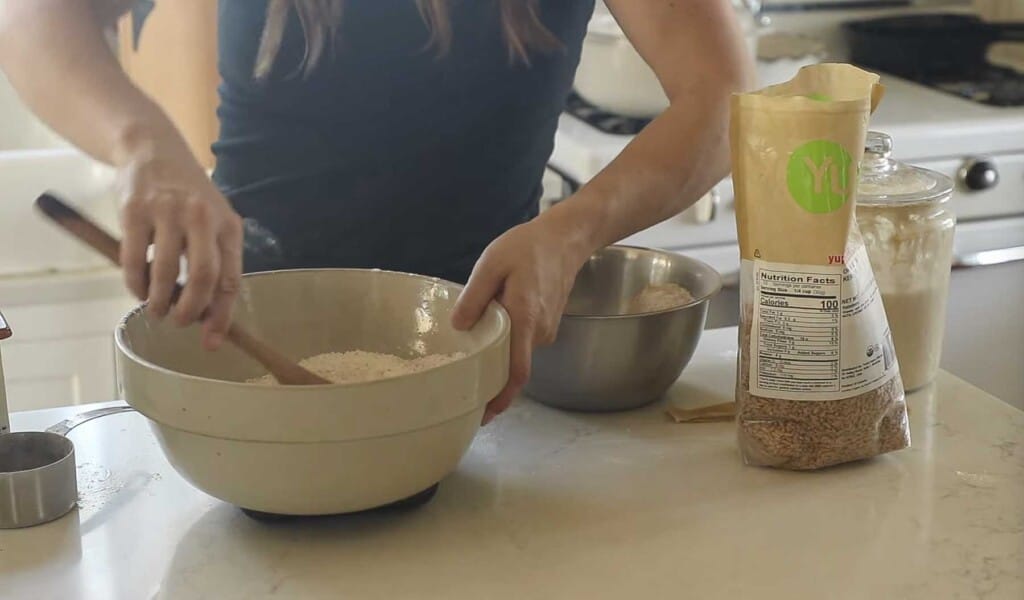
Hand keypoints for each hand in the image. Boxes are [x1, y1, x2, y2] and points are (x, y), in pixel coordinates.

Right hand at [118, 147, 243, 349]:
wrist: (153, 148)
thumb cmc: (187, 195)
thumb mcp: (212, 221)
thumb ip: (214, 260)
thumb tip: (210, 315)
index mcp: (228, 226)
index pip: (230, 280)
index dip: (221, 315)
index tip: (210, 342)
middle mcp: (202, 218)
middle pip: (203, 277)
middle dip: (190, 310)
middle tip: (179, 323)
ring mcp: (168, 212)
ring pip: (165, 272)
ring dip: (157, 301)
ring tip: (154, 310)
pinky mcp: (135, 210)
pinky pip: (133, 259)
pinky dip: (133, 283)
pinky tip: (136, 289)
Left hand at [452, 217, 592, 424]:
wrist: (565, 238)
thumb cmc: (528, 247)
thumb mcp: (492, 263)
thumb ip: (475, 296)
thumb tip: (458, 327)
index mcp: (525, 318)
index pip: (517, 370)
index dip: (502, 396)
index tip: (485, 414)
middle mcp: (539, 331)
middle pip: (514, 367)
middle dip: (492, 382)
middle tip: (464, 392)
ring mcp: (546, 330)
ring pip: (518, 352)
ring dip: (498, 357)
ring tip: (471, 355)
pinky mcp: (547, 324)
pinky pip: (524, 341)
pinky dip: (508, 343)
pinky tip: (491, 332)